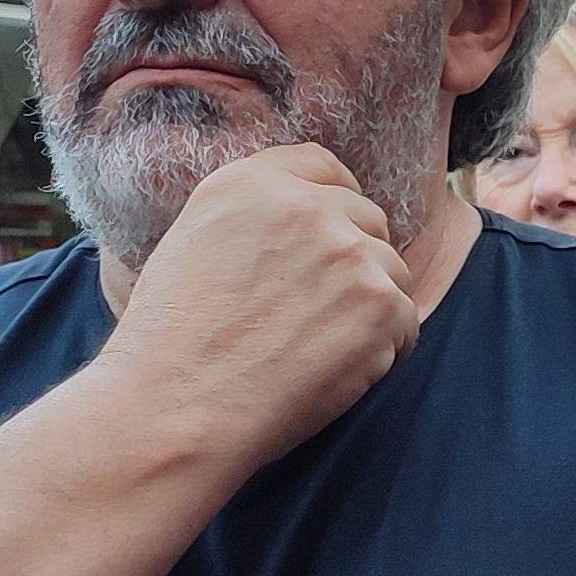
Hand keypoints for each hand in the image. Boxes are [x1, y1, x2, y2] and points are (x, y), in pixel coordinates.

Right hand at [93, 144, 420, 469]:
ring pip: (391, 272)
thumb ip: (252, 218)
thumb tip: (304, 219)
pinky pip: (405, 321)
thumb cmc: (170, 343)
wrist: (176, 408)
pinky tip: (335, 371)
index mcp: (251, 182)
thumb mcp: (191, 244)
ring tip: (316, 349)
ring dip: (370, 308)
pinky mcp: (381, 304)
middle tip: (317, 314)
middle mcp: (305, 206)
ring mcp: (349, 253)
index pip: (323, 166)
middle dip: (354, 262)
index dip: (335, 201)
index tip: (335, 233)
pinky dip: (384, 351)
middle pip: (366, 221)